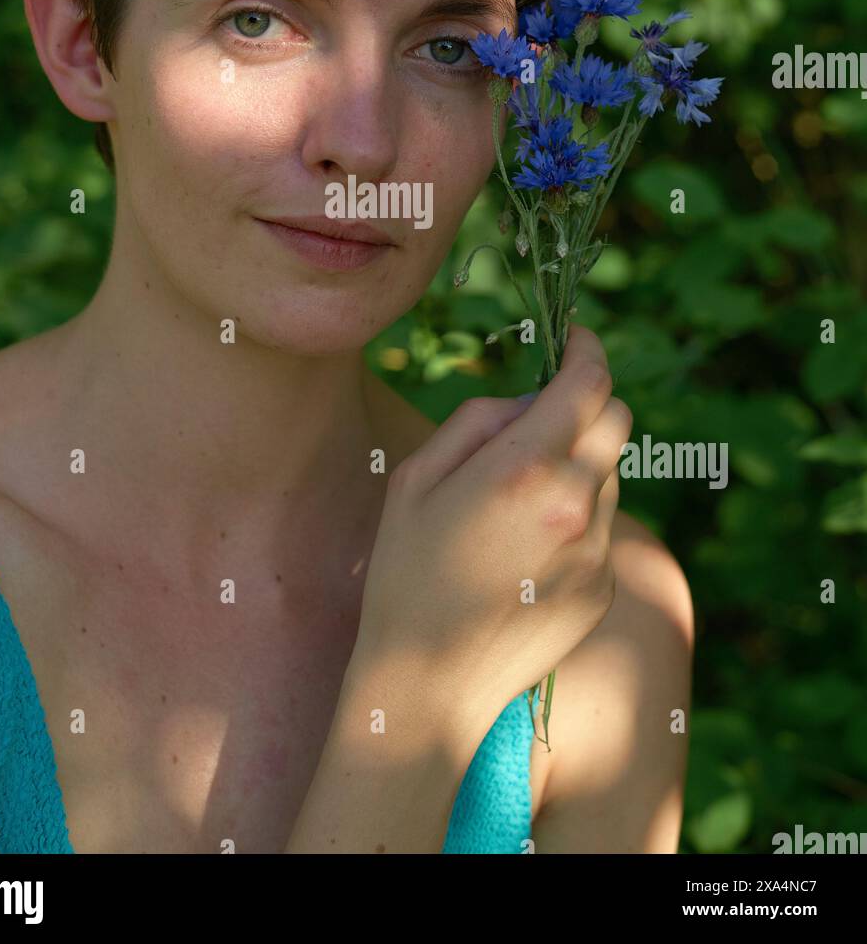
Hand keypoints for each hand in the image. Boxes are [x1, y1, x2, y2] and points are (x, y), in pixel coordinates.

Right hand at [351, 326, 629, 734]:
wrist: (430, 685)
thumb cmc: (406, 573)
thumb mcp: (415, 478)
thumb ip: (477, 421)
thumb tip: (527, 402)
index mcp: (526, 467)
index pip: (589, 383)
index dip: (587, 350)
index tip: (576, 340)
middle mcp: (575, 504)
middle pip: (617, 421)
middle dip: (588, 403)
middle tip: (544, 416)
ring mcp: (597, 550)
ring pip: (610, 474)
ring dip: (579, 464)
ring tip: (516, 504)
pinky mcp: (604, 587)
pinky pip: (602, 527)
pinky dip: (576, 517)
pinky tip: (525, 552)